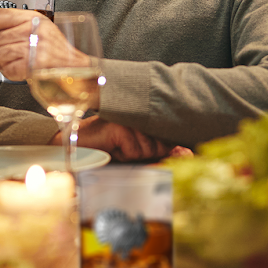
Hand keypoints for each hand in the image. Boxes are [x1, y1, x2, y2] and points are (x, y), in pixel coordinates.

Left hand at [0, 9, 87, 80]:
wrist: (76, 67)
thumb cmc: (56, 50)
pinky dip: (11, 73)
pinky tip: (20, 71)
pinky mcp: (36, 64)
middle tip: (3, 57)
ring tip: (12, 64)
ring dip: (1, 64)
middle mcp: (34, 29)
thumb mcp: (40, 27)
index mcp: (32, 18)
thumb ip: (18, 25)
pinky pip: (9, 69)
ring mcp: (35, 46)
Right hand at [51, 116, 172, 161]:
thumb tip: (187, 154)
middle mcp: (140, 113)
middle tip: (127, 147)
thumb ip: (162, 150)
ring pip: (149, 149)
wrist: (80, 145)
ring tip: (118, 146)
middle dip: (147, 154)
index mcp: (146, 116)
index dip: (167, 148)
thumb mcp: (139, 150)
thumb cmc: (109, 147)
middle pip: (163, 145)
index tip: (154, 148)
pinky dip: (124, 154)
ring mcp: (130, 117)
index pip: (170, 137)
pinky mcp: (120, 126)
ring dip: (133, 154)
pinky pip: (134, 150)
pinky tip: (112, 146)